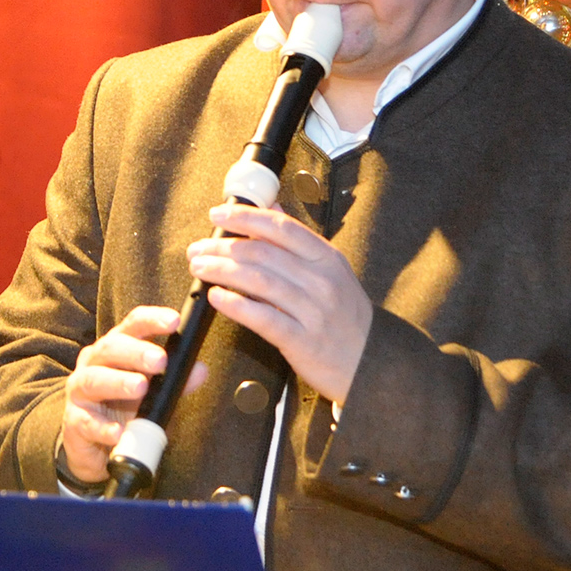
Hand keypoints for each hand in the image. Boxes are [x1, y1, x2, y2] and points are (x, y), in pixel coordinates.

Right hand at [60, 306, 207, 484]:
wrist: (93, 442)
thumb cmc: (124, 407)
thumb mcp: (153, 392)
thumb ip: (175, 381)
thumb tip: (200, 369)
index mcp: (115, 348)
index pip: (132, 325)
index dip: (152, 320)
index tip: (174, 321)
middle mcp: (94, 362)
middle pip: (110, 348)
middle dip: (136, 352)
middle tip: (160, 360)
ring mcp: (79, 391)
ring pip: (93, 380)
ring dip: (118, 382)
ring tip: (140, 388)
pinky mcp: (74, 420)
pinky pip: (87, 422)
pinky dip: (104, 427)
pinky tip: (119, 432)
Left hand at [189, 203, 372, 405]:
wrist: (373, 362)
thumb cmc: (344, 315)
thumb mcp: (330, 271)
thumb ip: (298, 241)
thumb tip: (273, 208)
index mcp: (326, 258)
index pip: (280, 228)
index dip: (245, 217)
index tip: (217, 214)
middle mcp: (321, 280)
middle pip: (263, 254)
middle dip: (223, 247)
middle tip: (198, 249)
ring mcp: (313, 311)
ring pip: (259, 282)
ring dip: (222, 272)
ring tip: (199, 268)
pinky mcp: (303, 341)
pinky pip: (263, 318)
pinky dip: (236, 305)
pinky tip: (216, 297)